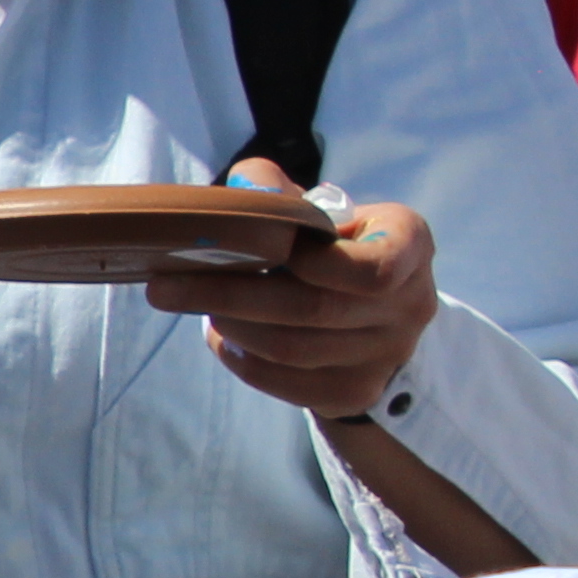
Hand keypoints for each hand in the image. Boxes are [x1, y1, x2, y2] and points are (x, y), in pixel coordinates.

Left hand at [156, 163, 437, 421]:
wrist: (375, 311)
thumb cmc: (338, 246)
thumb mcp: (324, 211)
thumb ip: (283, 196)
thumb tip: (245, 184)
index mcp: (409, 244)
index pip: (375, 268)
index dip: (316, 264)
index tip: (266, 249)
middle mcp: (412, 304)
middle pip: (313, 310)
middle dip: (230, 297)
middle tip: (164, 287)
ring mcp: (387, 355)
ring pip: (294, 350)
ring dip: (233, 327)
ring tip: (196, 307)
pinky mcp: (356, 392)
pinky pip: (288, 383)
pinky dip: (244, 361)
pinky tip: (224, 338)